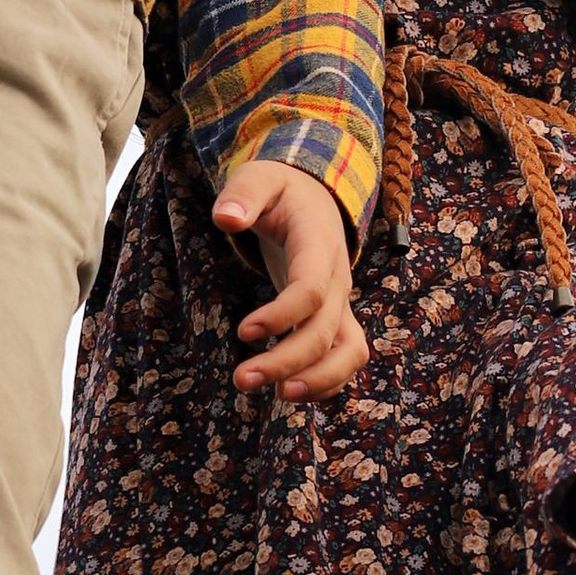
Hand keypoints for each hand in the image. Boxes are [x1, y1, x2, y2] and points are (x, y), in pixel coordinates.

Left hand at [211, 158, 368, 399]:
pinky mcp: (335, 318)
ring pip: (349, 353)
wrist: (314, 197)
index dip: (282, 316)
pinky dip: (325, 382)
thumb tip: (226, 219)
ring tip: (277, 397)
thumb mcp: (259, 177)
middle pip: (326, 332)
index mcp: (320, 245)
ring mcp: (342, 302)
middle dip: (288, 361)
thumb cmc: (280, 189)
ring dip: (317, 381)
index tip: (244, 332)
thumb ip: (243, 194)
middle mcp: (339, 279)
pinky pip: (345, 358)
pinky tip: (288, 391)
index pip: (312, 290)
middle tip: (241, 380)